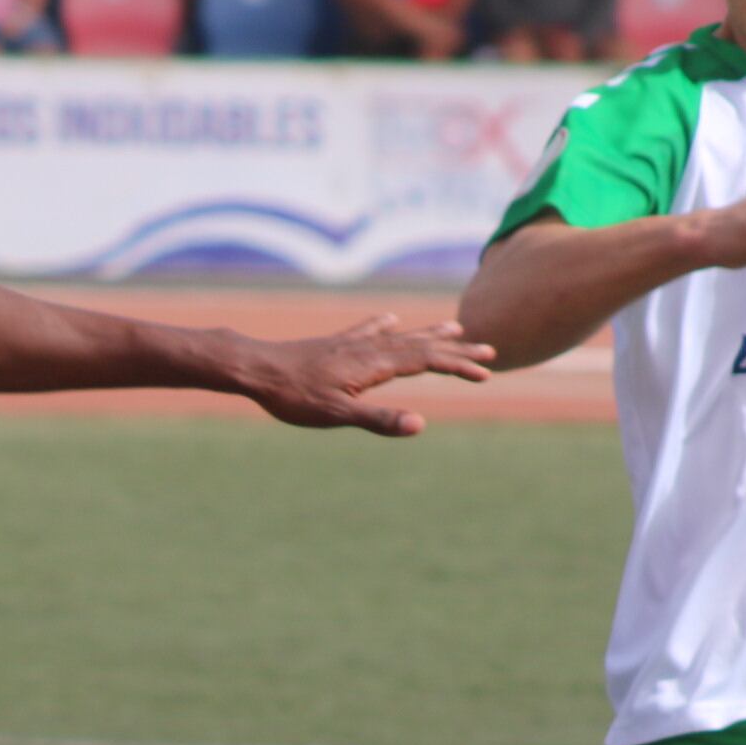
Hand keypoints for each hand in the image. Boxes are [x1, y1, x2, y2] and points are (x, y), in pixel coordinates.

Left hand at [233, 314, 495, 436]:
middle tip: (489, 349)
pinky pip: (369, 331)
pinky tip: (390, 319)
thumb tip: (420, 425)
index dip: (458, 367)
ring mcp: (352, 344)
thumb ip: (379, 419)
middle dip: (456, 350)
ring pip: (400, 337)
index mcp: (374, 364)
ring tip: (454, 327)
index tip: (486, 373)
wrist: (256, 368)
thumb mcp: (337, 414)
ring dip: (429, 334)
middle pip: (421, 346)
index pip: (427, 362)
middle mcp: (368, 349)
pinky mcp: (335, 345)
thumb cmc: (293, 396)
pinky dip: (385, 326)